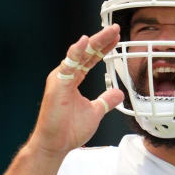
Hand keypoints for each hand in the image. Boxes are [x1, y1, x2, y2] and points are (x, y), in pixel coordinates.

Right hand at [28, 24, 124, 156]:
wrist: (55, 145)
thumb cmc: (68, 130)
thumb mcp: (95, 111)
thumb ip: (105, 100)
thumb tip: (119, 93)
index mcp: (73, 79)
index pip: (90, 59)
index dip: (103, 48)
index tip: (116, 39)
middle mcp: (66, 75)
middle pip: (86, 53)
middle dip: (101, 40)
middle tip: (116, 29)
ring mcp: (60, 79)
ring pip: (78, 55)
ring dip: (93, 42)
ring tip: (108, 32)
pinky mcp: (57, 85)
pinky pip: (68, 65)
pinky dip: (76, 52)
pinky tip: (85, 42)